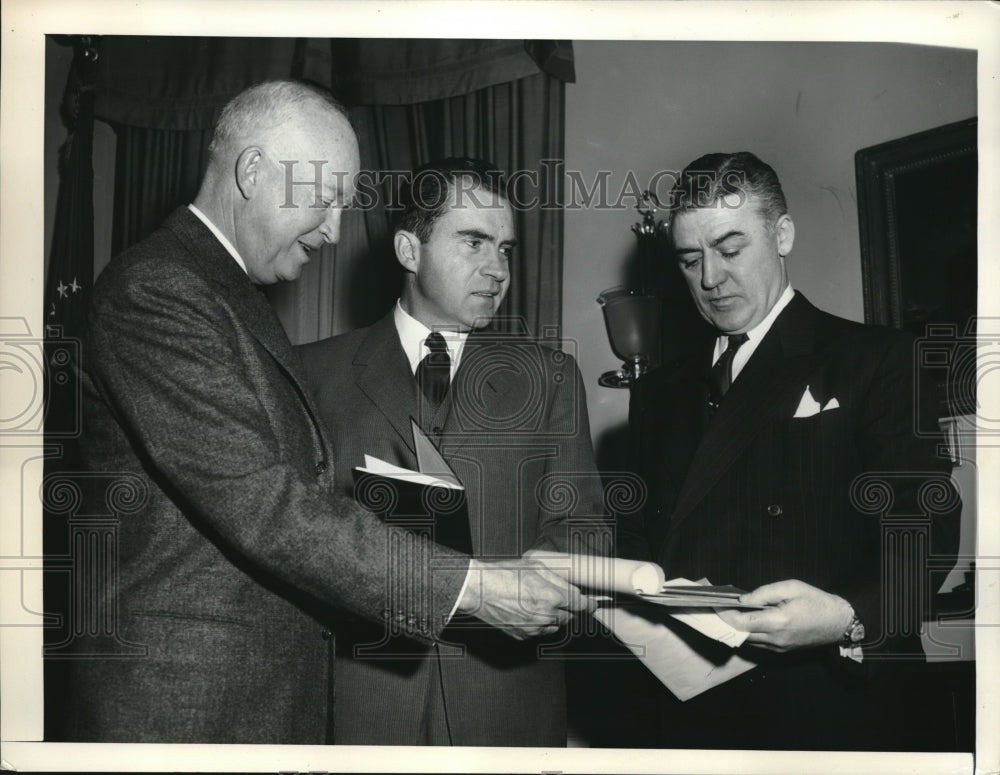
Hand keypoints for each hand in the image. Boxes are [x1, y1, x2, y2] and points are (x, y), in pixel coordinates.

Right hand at [456, 558, 594, 639]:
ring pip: (555, 627)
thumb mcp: (534, 566)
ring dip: (553, 617)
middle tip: (558, 597)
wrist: (479, 589)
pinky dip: (538, 624)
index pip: (580, 604)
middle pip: (569, 617)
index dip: (589, 603)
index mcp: (550, 596)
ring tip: (539, 603)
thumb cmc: (503, 574)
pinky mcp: (522, 635)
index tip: (592, 603)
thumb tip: (572, 588)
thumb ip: (558, 579)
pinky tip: (527, 611)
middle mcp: (544, 615)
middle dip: (567, 608)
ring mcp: (533, 628)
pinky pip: (538, 632)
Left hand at [716, 579, 853, 652]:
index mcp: (778, 622)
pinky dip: (749, 633)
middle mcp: (776, 639)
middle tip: (716, 608)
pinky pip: (759, 643)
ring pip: (748, 641)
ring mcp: (779, 648)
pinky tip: (746, 620)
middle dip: (726, 622)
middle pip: (741, 635)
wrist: (839, 622)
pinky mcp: (783, 650)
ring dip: (737, 628)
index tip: (714, 604)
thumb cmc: (816, 601)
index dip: (725, 614)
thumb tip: (742, 600)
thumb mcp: (791, 587)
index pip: (742, 623)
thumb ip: (764, 593)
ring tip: (728, 612)